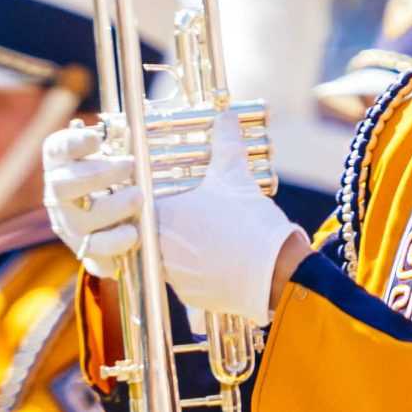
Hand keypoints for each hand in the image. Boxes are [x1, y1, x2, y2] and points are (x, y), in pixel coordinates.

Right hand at [43, 124, 138, 275]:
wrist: (123, 226)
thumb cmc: (121, 180)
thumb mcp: (122, 156)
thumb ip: (128, 140)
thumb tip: (162, 112)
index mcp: (64, 165)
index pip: (56, 150)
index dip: (72, 143)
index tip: (96, 139)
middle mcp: (59, 196)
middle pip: (62, 185)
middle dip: (96, 174)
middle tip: (129, 165)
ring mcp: (70, 224)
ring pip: (79, 219)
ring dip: (112, 207)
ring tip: (138, 197)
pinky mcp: (86, 249)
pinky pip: (96, 249)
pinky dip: (115, 241)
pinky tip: (133, 232)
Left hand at [145, 114, 304, 320]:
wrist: (274, 271)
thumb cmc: (249, 221)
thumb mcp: (235, 175)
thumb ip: (225, 143)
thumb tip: (225, 115)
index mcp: (161, 217)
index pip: (136, 205)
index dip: (147, 198)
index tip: (162, 193)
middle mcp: (157, 249)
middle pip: (147, 232)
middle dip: (164, 223)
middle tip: (187, 214)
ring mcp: (171, 276)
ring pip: (162, 258)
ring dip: (177, 248)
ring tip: (203, 237)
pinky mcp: (188, 296)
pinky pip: (181, 280)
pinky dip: (194, 270)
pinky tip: (215, 260)